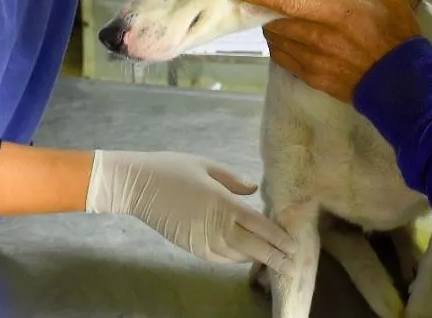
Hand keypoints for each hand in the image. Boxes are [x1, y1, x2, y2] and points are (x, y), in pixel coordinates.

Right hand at [85, 150, 294, 273]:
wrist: (137, 186)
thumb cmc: (171, 168)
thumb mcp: (205, 165)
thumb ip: (233, 180)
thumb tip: (253, 191)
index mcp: (223, 202)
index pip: (259, 225)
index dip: (279, 237)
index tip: (294, 245)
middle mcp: (216, 224)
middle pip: (254, 246)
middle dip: (275, 257)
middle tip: (292, 266)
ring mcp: (203, 239)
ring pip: (237, 255)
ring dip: (256, 259)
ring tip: (272, 261)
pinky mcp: (191, 247)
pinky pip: (219, 258)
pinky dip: (234, 259)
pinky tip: (244, 257)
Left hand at [234, 0, 420, 101]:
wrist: (403, 84)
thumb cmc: (396, 35)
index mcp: (333, 13)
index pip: (287, 1)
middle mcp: (317, 38)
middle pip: (274, 23)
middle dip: (263, 12)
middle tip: (256, 1)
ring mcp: (313, 61)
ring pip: (276, 43)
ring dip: (271, 30)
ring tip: (271, 18)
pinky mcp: (314, 78)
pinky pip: (284, 62)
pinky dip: (279, 49)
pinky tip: (284, 41)